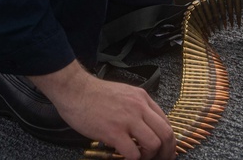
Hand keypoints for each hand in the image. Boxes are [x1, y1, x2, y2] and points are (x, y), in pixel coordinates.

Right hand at [31, 61, 175, 159]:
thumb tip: (144, 128)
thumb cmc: (94, 94)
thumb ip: (136, 108)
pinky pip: (133, 153)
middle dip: (166, 152)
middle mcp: (139, 107)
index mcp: (142, 98)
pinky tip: (125, 157)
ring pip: (154, 144)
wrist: (74, 90)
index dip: (168, 141)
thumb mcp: (123, 94)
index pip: (166, 122)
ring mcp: (127, 119)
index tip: (166, 151)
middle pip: (166, 134)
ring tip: (139, 157)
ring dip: (149, 156)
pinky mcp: (114, 132)